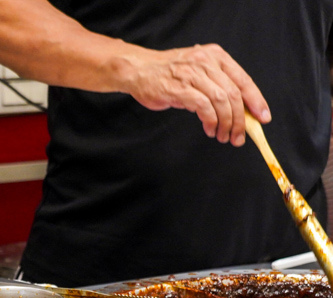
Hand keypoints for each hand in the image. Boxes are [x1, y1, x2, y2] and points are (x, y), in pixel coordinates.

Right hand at [124, 43, 269, 145]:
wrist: (139, 70)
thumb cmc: (167, 73)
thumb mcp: (197, 71)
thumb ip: (216, 84)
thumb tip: (236, 110)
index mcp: (216, 56)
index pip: (243, 80)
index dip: (256, 101)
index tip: (262, 118)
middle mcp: (207, 63)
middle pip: (234, 94)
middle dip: (241, 119)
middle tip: (239, 136)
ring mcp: (193, 75)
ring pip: (221, 101)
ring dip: (226, 123)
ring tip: (223, 136)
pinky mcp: (180, 89)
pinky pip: (204, 107)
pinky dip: (210, 121)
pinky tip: (210, 129)